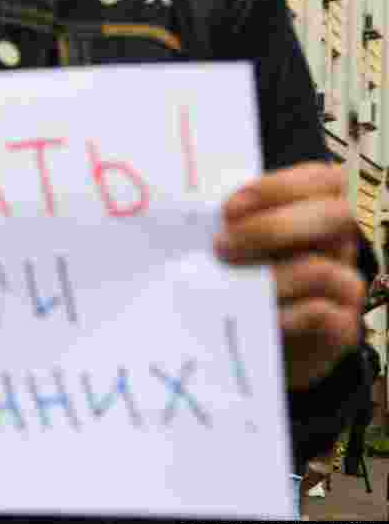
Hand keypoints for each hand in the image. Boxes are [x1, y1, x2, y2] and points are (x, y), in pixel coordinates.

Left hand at [215, 162, 364, 390]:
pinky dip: (284, 314)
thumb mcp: (235, 244)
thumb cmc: (245, 281)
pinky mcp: (343, 327)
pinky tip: (259, 317)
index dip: (276, 188)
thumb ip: (225, 223)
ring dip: (268, 276)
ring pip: (319, 269)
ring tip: (230, 287)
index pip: (319, 180)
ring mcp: (345, 284)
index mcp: (316, 210)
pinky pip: (320, 314)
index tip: (229, 208)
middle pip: (332, 215)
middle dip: (270, 228)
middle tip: (221, 246)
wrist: (258, 343)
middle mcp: (339, 242)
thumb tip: (178, 207)